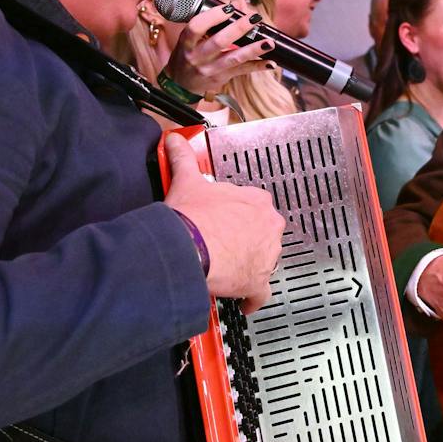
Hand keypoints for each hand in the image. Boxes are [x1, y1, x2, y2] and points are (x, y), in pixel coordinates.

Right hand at [162, 5, 274, 97]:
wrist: (181, 84)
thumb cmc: (187, 55)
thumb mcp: (189, 39)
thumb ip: (207, 24)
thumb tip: (235, 5)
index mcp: (187, 43)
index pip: (197, 27)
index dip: (213, 16)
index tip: (230, 6)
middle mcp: (197, 56)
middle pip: (219, 41)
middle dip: (239, 28)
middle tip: (254, 18)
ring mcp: (210, 69)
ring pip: (234, 58)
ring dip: (253, 49)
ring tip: (269, 42)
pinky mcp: (222, 77)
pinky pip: (242, 71)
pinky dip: (257, 66)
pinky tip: (270, 63)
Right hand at [163, 133, 284, 312]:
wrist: (188, 247)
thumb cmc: (192, 216)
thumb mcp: (187, 180)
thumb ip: (183, 158)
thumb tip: (174, 140)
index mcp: (257, 201)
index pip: (255, 208)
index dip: (239, 217)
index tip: (227, 223)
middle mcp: (269, 227)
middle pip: (262, 235)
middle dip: (246, 242)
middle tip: (224, 247)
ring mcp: (267, 256)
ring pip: (264, 263)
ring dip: (250, 267)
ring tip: (228, 271)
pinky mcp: (259, 283)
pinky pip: (261, 294)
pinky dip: (252, 299)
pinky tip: (242, 301)